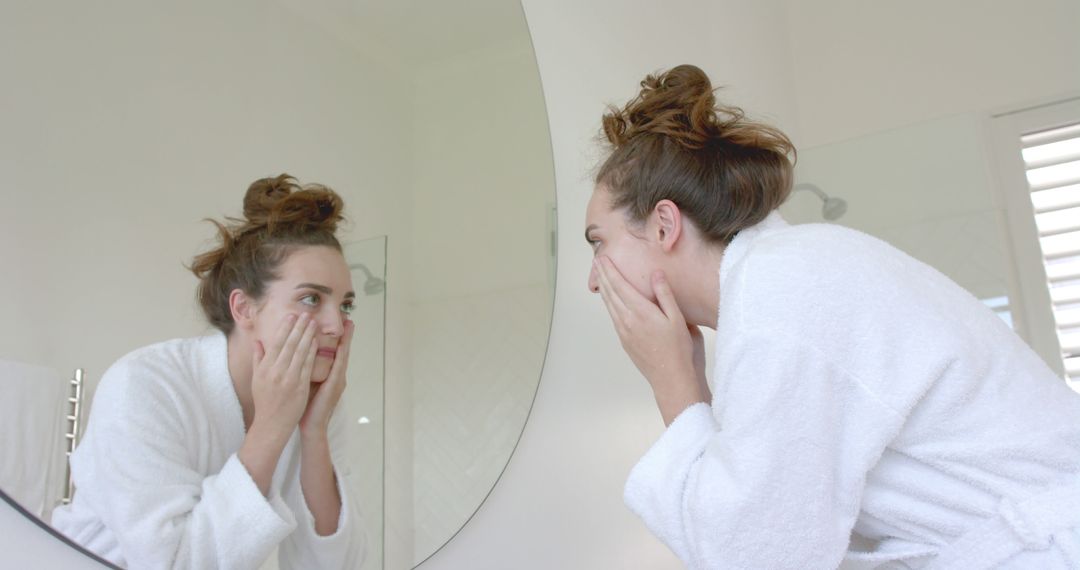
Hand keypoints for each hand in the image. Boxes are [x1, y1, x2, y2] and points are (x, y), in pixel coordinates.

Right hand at [250, 312, 316, 436]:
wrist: (272, 423)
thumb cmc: (264, 400)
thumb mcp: (256, 378)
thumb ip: (258, 358)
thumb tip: (257, 341)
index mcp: (264, 368)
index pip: (276, 343)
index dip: (285, 328)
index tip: (291, 316)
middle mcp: (276, 371)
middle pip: (289, 344)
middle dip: (299, 327)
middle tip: (306, 314)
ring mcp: (289, 379)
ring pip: (300, 352)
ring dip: (307, 336)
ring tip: (313, 323)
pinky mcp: (300, 386)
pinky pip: (307, 365)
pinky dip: (312, 352)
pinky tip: (316, 342)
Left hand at [300, 319, 353, 437]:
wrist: (310, 426)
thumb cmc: (305, 406)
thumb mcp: (304, 382)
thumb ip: (303, 368)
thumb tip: (295, 353)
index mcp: (329, 374)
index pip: (333, 351)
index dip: (336, 337)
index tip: (337, 322)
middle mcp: (336, 376)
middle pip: (342, 351)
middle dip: (345, 334)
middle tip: (348, 318)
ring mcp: (337, 381)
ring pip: (343, 356)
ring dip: (347, 341)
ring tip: (350, 326)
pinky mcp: (334, 387)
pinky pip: (338, 368)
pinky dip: (341, 356)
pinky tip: (342, 346)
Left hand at [594, 256, 709, 424]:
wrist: (670, 378)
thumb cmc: (679, 349)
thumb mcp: (677, 318)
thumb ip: (665, 294)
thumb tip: (655, 273)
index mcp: (640, 312)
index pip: (620, 285)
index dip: (610, 270)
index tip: (603, 258)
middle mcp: (627, 320)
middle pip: (610, 293)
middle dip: (603, 276)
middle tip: (597, 263)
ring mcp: (624, 332)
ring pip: (609, 305)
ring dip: (604, 289)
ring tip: (600, 278)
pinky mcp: (624, 341)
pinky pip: (613, 317)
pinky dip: (609, 304)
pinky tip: (610, 301)